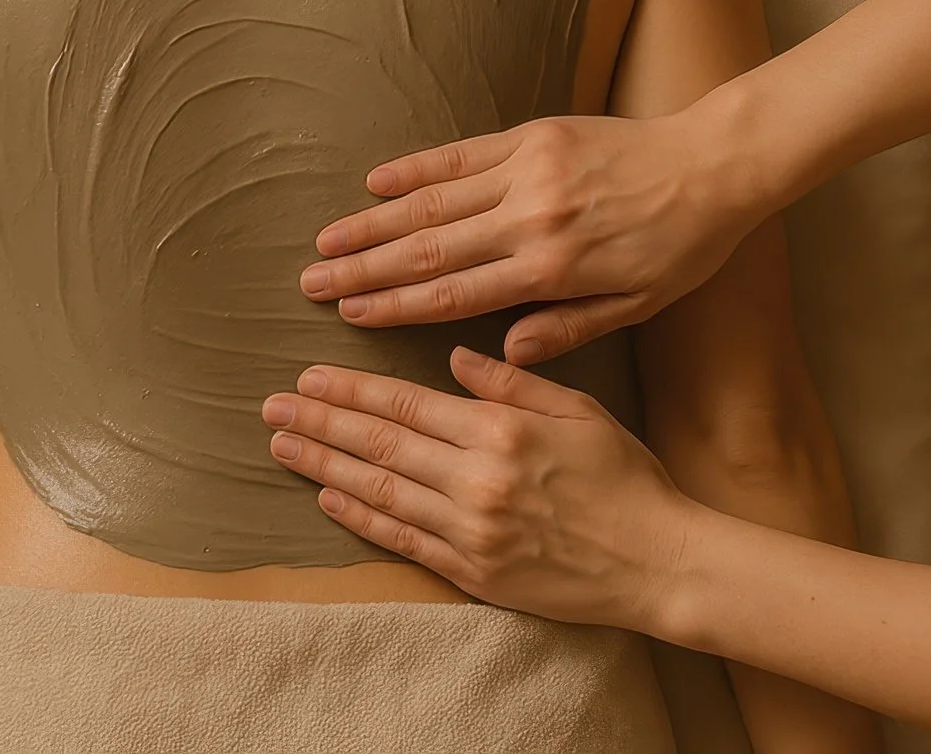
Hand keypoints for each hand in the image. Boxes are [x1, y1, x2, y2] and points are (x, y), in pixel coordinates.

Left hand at [262, 348, 701, 632]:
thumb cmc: (625, 478)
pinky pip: (402, 540)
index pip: (406, 404)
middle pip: (379, 444)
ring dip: (323, 466)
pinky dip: (360, 518)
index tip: (309, 376)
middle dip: (320, 422)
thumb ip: (511, 382)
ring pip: (378, 491)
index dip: (351, 390)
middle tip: (273, 406)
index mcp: (500, 431)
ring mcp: (470, 530)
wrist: (657, 561)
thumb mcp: (578, 410)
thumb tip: (454, 358)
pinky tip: (327, 497)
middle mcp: (476, 479)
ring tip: (282, 445)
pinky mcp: (472, 572)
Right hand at [301, 102, 779, 361]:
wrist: (715, 167)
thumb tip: (498, 355)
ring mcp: (527, 172)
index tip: (350, 316)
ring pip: (433, 201)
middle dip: (364, 269)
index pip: (456, 294)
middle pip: (428, 250)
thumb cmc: (681, 248)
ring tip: (327, 239)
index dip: (396, 306)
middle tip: (312, 283)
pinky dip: (415, 168)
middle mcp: (530, 220)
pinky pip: (461, 153)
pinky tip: (376, 182)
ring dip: (374, 222)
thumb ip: (565, 332)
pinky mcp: (533, 135)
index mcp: (553, 271)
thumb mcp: (635, 308)